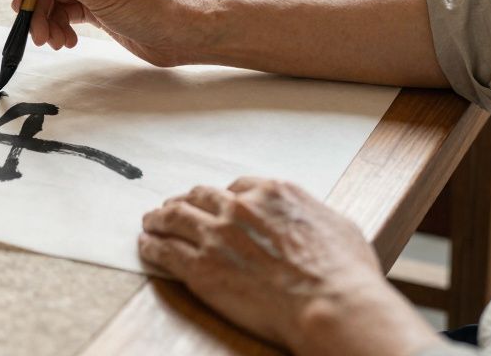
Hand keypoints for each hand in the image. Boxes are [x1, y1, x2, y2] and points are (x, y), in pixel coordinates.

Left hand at [139, 178, 437, 355]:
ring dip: (159, 217)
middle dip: (186, 200)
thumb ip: (311, 215)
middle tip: (174, 206)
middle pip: (201, 196)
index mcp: (273, 193)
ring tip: (151, 220)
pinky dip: (152, 244)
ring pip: (175, 217)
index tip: (216, 202)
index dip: (223, 195)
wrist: (330, 304)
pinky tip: (146, 244)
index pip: (237, 186)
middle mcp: (240, 208)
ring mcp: (217, 236)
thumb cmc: (344, 273)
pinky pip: (165, 250)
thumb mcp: (337, 226)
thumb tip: (309, 219)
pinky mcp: (200, 267)